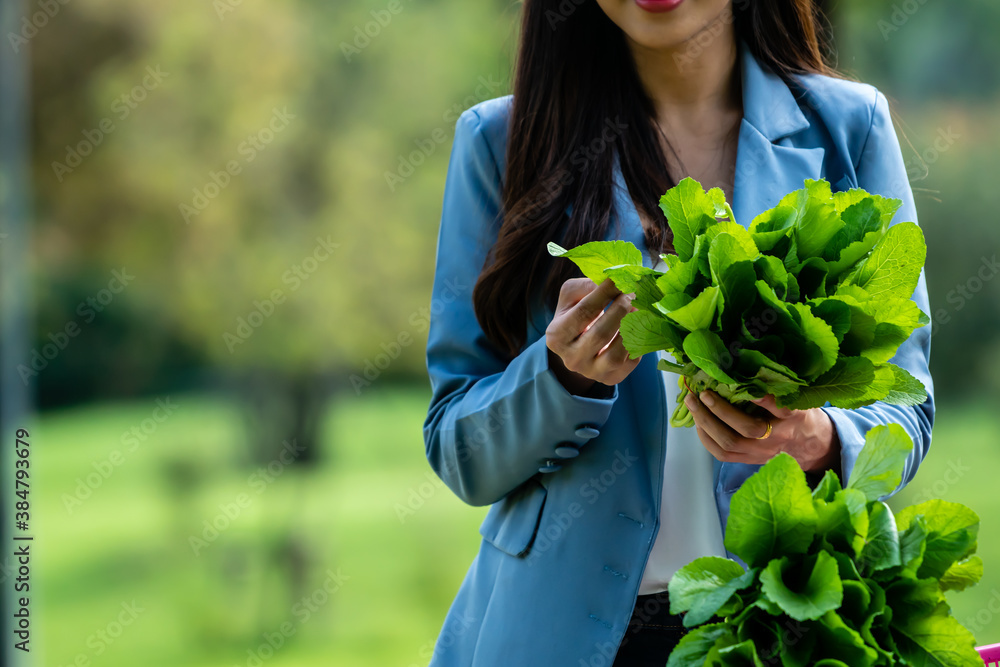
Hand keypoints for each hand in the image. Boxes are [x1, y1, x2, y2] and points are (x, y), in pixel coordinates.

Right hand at [545, 277, 639, 394]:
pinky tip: (638, 326)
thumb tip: (610, 283)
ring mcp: (591, 373)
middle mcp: (571, 359)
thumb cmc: (575, 316)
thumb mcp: (571, 298)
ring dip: (632, 327)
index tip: (619, 278)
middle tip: (632, 293)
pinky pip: (630, 361)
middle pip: (601, 333)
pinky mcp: (611, 379)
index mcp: (556, 336)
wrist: (578, 348)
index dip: (605, 293)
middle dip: (621, 309)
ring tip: (638, 308)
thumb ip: (585, 286)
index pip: (584, 311)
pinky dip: (638, 342)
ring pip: (617, 352)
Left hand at [683, 390, 840, 472]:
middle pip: (747, 429)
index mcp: (793, 417)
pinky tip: (697, 421)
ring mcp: (761, 452)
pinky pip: (722, 454)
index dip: (764, 398)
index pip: (782, 409)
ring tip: (693, 403)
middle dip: (720, 410)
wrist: (808, 446)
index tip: (747, 386)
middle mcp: (777, 437)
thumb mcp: (796, 397)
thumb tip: (746, 361)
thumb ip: (776, 385)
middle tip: (702, 393)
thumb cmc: (797, 414)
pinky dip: (705, 437)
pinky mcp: (749, 460)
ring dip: (706, 423)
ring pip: (729, 443)